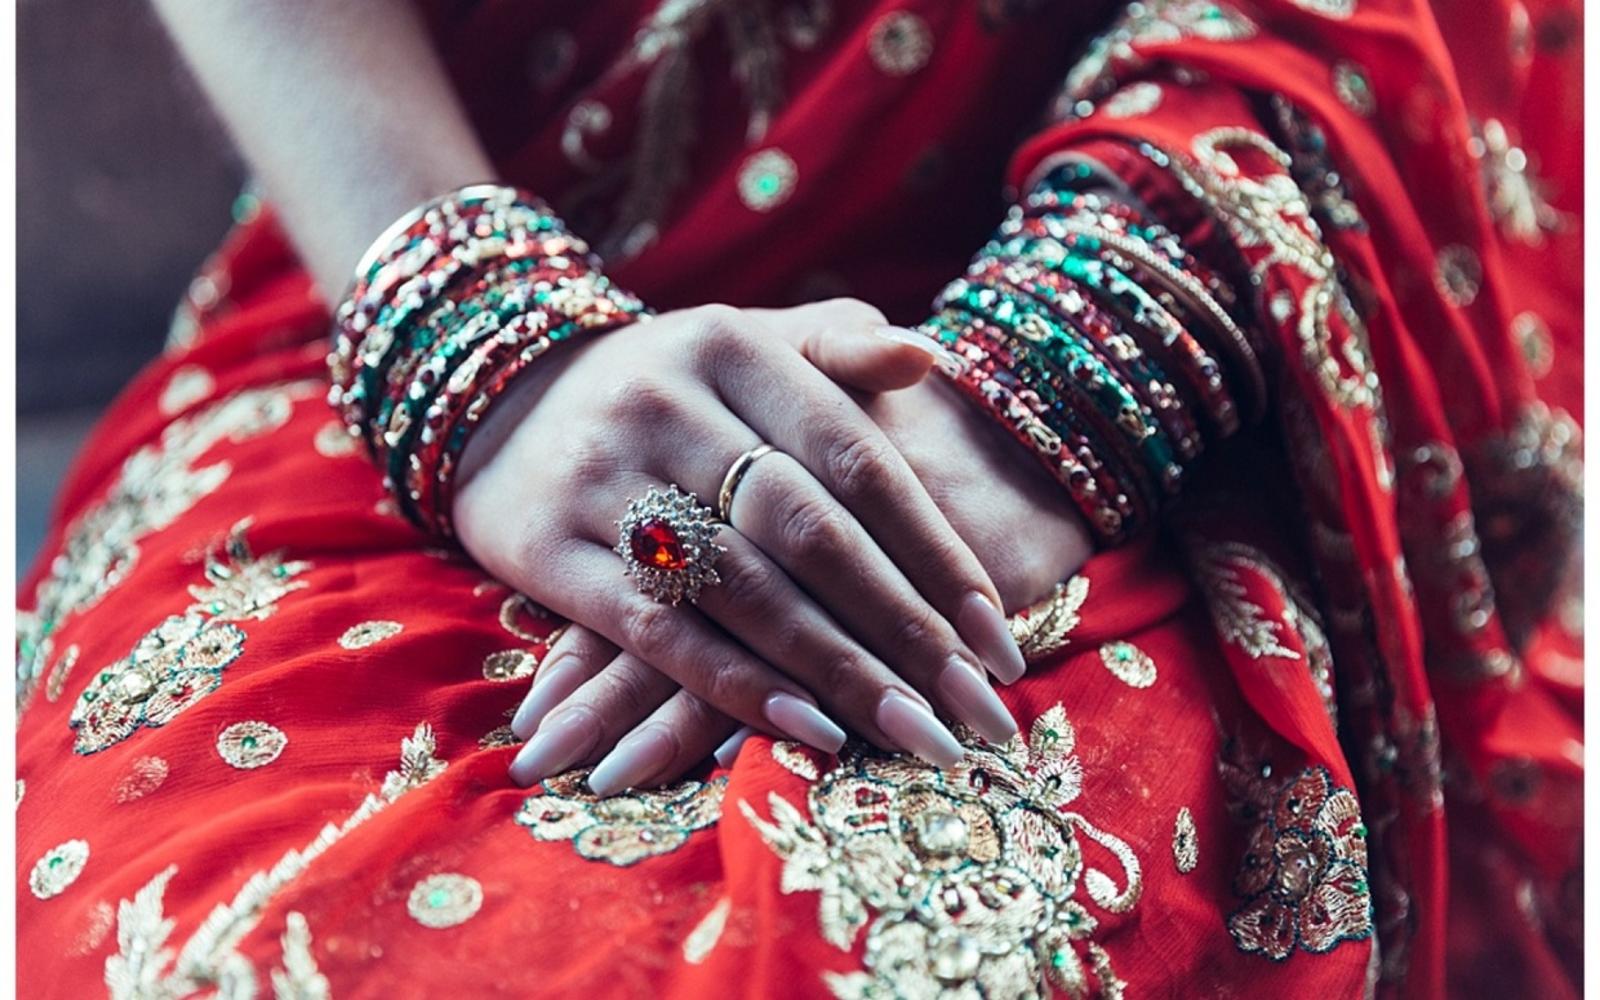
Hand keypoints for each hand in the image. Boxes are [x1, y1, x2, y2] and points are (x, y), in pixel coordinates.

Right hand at [453, 302, 1028, 791]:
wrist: (498, 399)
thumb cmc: (664, 382)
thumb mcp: (744, 341)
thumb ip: (838, 347)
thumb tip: (929, 360)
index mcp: (731, 346)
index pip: (855, 460)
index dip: (934, 552)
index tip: (996, 638)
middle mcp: (667, 406)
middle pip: (807, 531)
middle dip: (902, 630)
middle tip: (974, 709)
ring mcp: (602, 480)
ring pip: (740, 589)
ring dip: (837, 671)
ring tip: (914, 732)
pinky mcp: (549, 553)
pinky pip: (658, 632)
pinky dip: (739, 686)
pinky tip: (812, 729)